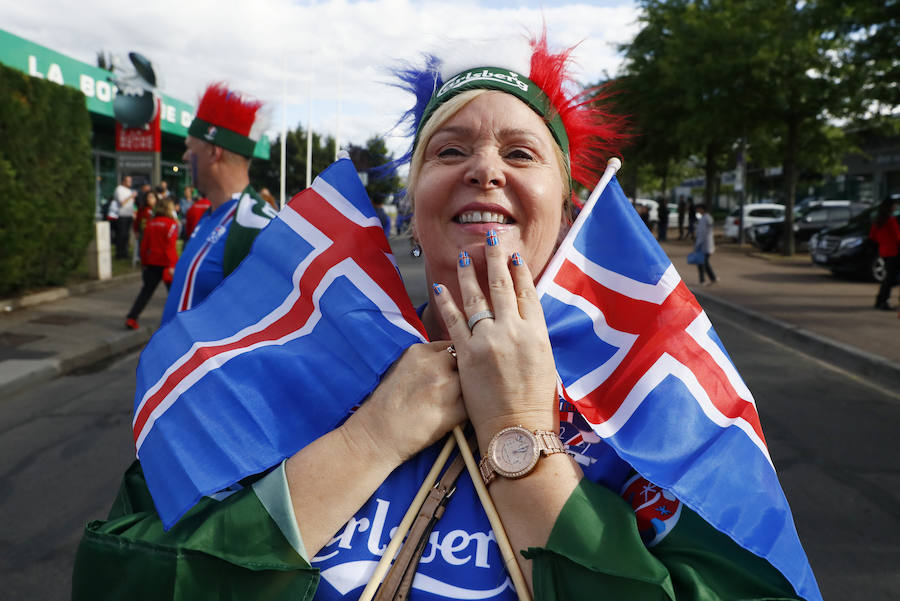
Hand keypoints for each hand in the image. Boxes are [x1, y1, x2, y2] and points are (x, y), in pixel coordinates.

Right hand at [344, 341, 464, 464]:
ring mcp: (447, 386)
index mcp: (420, 351)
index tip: (452, 370)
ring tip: (454, 402)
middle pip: (464, 360)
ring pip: (471, 381)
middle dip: (463, 372)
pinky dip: (469, 410)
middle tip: (456, 387)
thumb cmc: (383, 405)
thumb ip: (423, 360)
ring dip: (468, 391)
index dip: (454, 359)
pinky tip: (454, 416)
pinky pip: (472, 404)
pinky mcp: (455, 410)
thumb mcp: (399, 368)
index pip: (450, 345)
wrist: (376, 434)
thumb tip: (441, 359)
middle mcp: (436, 364)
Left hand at [431, 231, 557, 452]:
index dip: (520, 272)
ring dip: (470, 274)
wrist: (517, 433)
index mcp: (538, 335)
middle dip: (496, 258)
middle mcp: (515, 331)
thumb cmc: (537, 407)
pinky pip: (454, 322)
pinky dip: (446, 303)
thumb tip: (525, 326)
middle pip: (503, 286)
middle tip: (491, 237)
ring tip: (464, 254)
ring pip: (478, 298)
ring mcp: (489, 341)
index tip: (514, 254)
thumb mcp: (546, 368)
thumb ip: (534, 342)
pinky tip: (440, 287)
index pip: (528, 294)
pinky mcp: (467, 354)